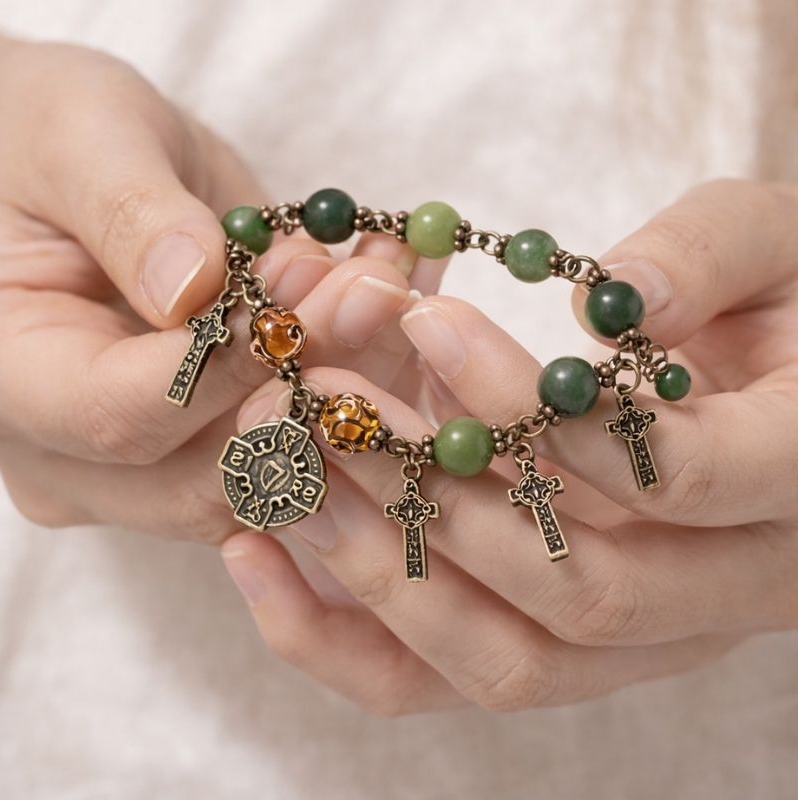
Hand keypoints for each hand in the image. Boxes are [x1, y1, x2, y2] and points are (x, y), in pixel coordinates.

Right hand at [0, 35, 443, 536]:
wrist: (70, 177)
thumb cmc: (44, 141)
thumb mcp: (75, 138)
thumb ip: (127, 211)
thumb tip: (194, 286)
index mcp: (14, 387)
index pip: (122, 416)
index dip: (225, 368)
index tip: (303, 296)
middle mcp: (80, 457)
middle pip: (213, 471)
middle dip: (310, 381)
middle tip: (373, 288)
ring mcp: (154, 470)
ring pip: (276, 473)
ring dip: (354, 381)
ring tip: (391, 281)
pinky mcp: (219, 451)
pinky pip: (307, 446)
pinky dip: (364, 379)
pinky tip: (399, 299)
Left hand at [222, 179, 797, 715]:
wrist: (773, 390)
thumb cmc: (779, 303)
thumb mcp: (775, 246)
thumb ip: (712, 256)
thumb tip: (615, 300)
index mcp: (793, 486)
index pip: (679, 480)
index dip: (546, 412)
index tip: (431, 325)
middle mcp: (720, 594)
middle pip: (576, 591)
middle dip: (435, 498)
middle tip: (322, 404)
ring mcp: (633, 641)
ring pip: (502, 661)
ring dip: (378, 574)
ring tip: (277, 472)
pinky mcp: (553, 648)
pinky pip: (437, 682)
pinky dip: (337, 637)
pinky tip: (252, 552)